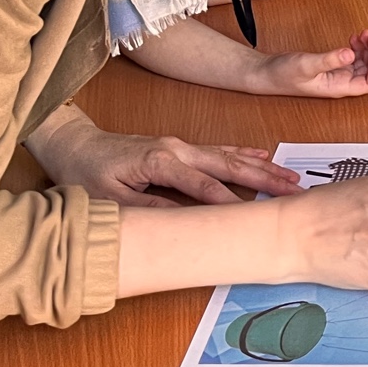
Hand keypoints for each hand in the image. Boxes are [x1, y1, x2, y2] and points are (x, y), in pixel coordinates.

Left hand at [26, 107, 300, 207]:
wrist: (73, 144)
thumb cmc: (86, 172)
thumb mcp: (110, 200)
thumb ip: (149, 209)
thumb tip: (184, 222)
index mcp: (159, 161)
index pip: (203, 186)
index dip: (229, 201)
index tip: (256, 214)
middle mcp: (175, 149)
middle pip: (227, 165)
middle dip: (262, 178)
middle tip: (294, 188)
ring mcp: (179, 146)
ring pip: (228, 157)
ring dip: (260, 167)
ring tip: (290, 176)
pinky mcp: (178, 147)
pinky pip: (218, 151)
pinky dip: (242, 155)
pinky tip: (261, 158)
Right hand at [252, 29, 367, 97]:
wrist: (266, 73)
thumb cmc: (282, 75)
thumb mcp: (306, 65)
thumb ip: (329, 60)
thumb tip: (351, 54)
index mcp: (338, 87)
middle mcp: (340, 82)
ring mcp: (336, 74)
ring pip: (362, 63)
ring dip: (367, 49)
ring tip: (364, 34)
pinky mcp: (330, 66)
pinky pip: (351, 57)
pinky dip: (357, 47)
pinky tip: (353, 38)